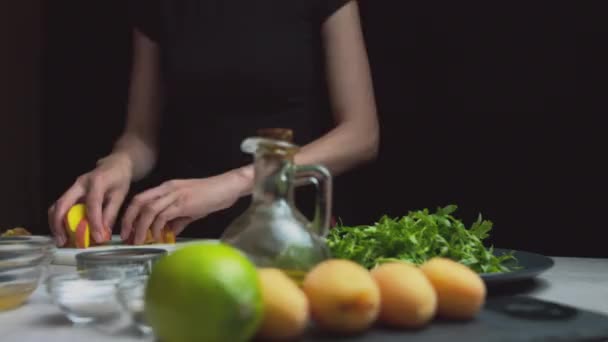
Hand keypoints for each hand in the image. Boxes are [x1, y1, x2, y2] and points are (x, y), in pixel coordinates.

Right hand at [48, 153, 131, 245]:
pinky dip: (59, 221)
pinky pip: (60, 207)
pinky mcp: (70, 192)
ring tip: (61, 240)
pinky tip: (64, 232)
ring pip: (56, 206)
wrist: (114, 164)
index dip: (94, 222)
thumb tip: (103, 233)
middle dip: (60, 224)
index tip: (98, 238)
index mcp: (97, 182)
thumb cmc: (119, 179)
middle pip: (63, 204)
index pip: (93, 204)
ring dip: (55, 224)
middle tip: (63, 242)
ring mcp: (73, 187)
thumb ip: (111, 213)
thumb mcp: (120, 195)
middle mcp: (80, 183)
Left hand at [120, 174, 242, 243]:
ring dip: (140, 227)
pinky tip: (157, 237)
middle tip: (126, 237)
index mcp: (167, 188)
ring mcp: (175, 194)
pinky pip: (163, 216)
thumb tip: (168, 233)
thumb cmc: (212, 196)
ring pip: (148, 210)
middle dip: (128, 220)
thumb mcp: (191, 208)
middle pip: (138, 201)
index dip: (130, 215)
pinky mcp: (183, 203)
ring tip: (138, 241)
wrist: (227, 187)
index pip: (141, 199)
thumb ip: (178, 220)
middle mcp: (167, 189)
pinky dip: (157, 228)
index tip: (128, 231)